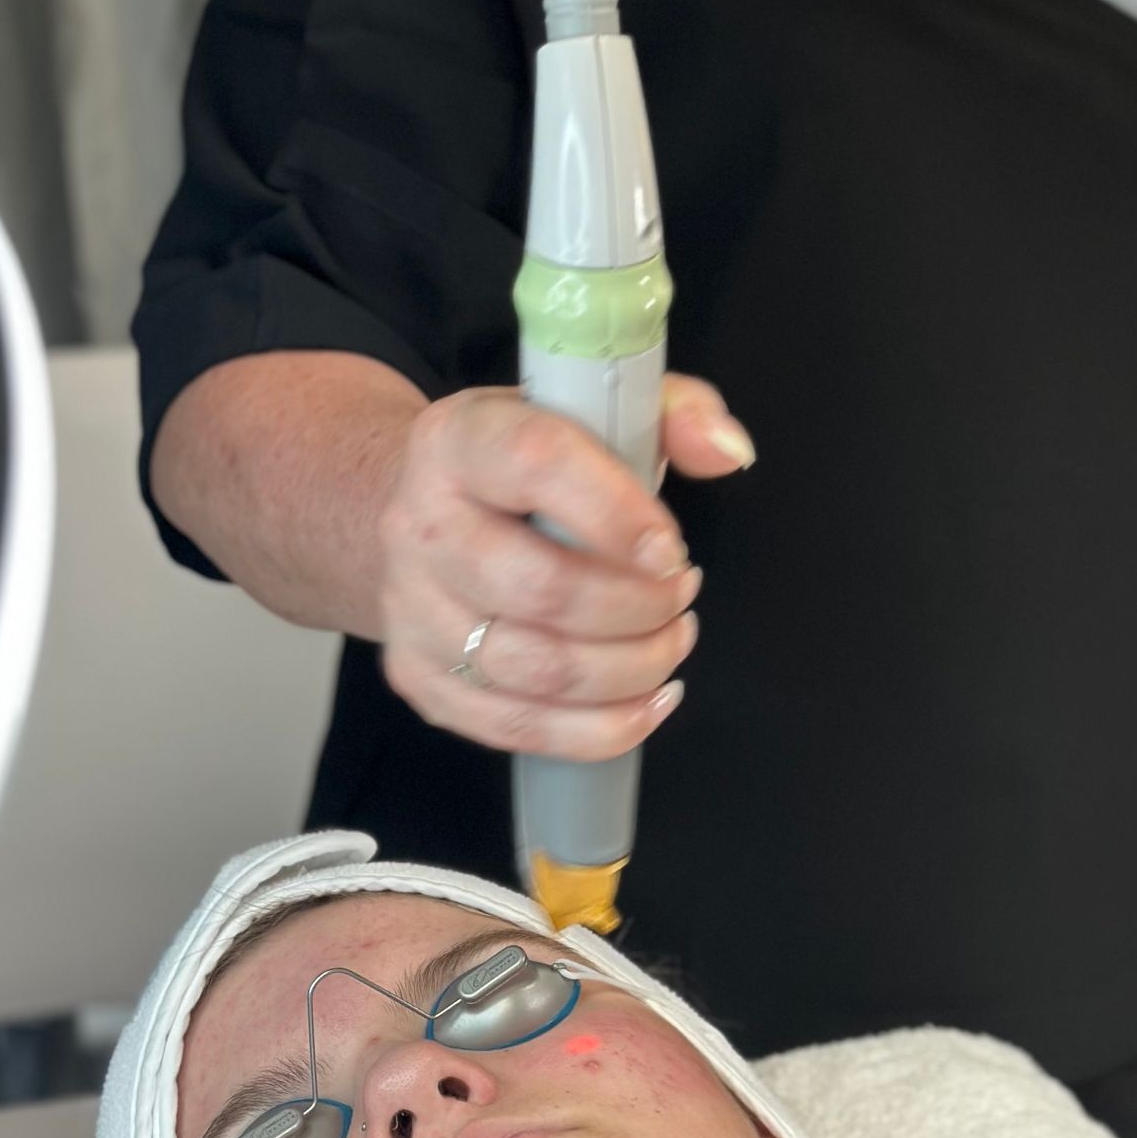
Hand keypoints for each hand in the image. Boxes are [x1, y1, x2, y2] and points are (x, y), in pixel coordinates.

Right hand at [374, 373, 752, 760]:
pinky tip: (646, 700)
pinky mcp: (419, 676)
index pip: (538, 465)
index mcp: (463, 438)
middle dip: (639, 606)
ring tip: (671, 640)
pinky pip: (516, 727)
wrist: (421, 506)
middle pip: (540, 588)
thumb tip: (725, 450)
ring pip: (534, 669)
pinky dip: (599, 729)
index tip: (671, 551)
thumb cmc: (527, 461)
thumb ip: (675, 414)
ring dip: (630, 668)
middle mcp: (421, 523)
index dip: (618, 514)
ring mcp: (411, 608)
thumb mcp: (596, 408)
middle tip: (681, 594)